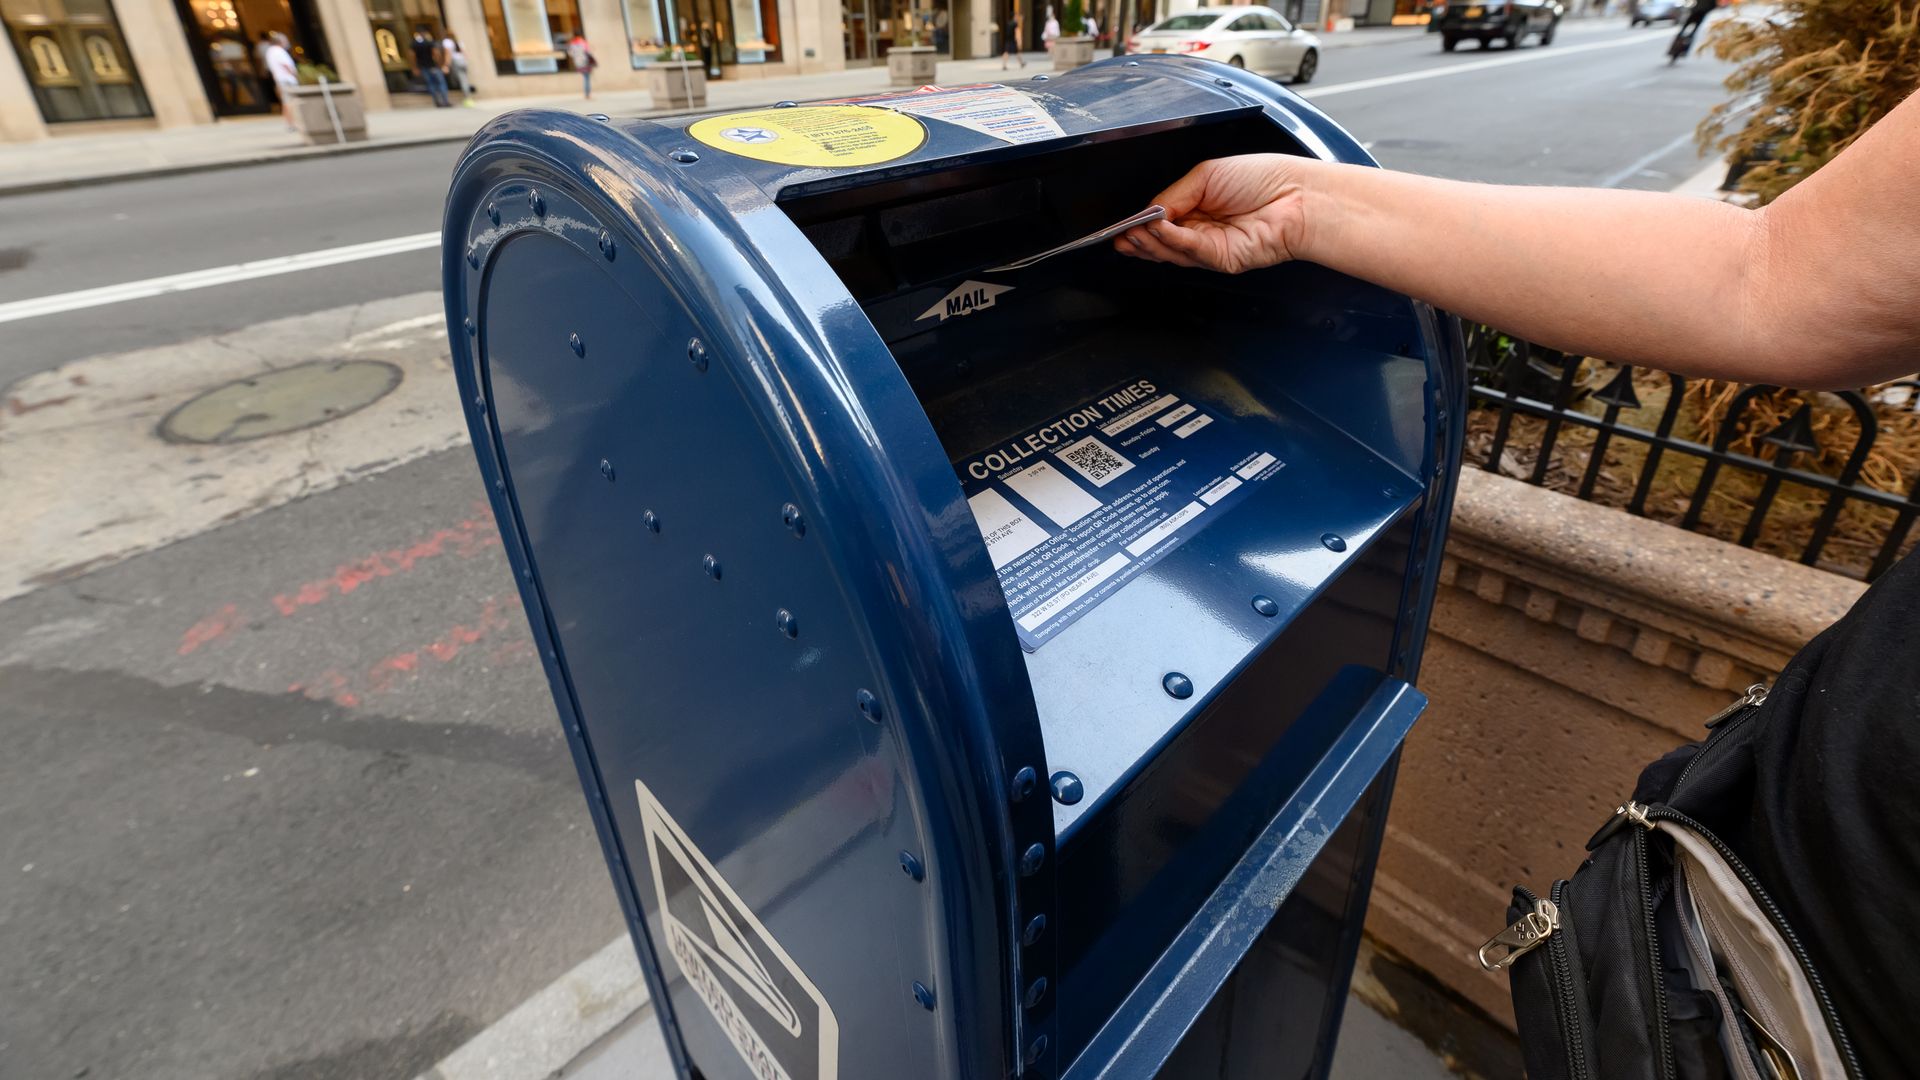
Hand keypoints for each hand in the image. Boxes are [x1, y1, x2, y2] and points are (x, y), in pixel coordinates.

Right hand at [1115, 154, 1313, 273]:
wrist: (1297, 196)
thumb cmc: (1264, 178)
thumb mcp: (1207, 174)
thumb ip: (1174, 195)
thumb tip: (1150, 211)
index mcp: (1197, 206)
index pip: (1161, 220)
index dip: (1140, 223)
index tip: (1123, 225)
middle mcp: (1202, 229)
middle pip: (1161, 241)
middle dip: (1139, 238)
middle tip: (1123, 234)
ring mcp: (1211, 247)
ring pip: (1171, 251)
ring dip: (1150, 242)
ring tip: (1134, 233)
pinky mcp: (1221, 260)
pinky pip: (1190, 251)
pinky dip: (1171, 240)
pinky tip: (1159, 229)